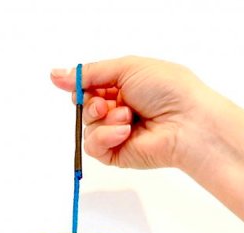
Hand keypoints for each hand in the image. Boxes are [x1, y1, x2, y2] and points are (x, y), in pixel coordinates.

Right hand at [50, 56, 217, 170]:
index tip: (74, 84)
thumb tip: (57, 74)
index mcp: (124, 86)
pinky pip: (93, 146)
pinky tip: (124, 132)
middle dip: (91, 103)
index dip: (80, 86)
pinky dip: (105, 136)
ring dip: (104, 119)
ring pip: (87, 127)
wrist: (186, 122)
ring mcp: (117, 133)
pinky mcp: (116, 154)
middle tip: (107, 103)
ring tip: (127, 117)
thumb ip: (91, 73)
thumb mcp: (127, 67)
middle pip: (85, 107)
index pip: (90, 87)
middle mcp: (120, 110)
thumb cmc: (168, 89)